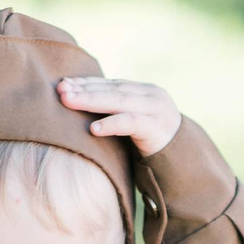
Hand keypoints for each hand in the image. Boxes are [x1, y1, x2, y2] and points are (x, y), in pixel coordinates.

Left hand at [57, 77, 181, 157]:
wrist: (183, 161)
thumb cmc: (152, 143)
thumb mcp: (135, 120)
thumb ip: (118, 109)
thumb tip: (81, 101)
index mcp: (144, 90)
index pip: (110, 83)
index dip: (86, 82)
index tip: (63, 84)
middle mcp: (151, 95)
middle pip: (111, 89)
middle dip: (84, 89)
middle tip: (60, 90)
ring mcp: (156, 110)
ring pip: (118, 101)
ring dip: (91, 100)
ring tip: (68, 101)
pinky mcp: (157, 128)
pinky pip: (130, 123)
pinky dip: (111, 124)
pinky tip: (93, 129)